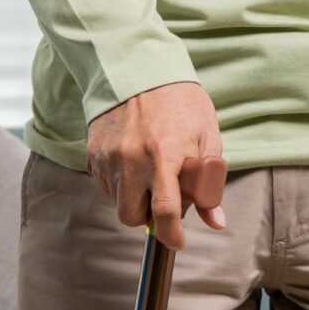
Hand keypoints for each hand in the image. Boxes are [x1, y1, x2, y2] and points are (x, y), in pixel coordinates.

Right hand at [88, 81, 227, 249]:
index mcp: (165, 155)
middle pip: (132, 216)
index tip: (176, 242)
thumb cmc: (180, 102)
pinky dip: (119, 182)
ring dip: (133, 197)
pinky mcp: (92, 151)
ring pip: (116, 201)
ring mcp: (108, 155)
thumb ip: (209, 183)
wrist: (138, 67)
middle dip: (148, 217)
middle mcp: (132, 158)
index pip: (165, 212)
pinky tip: (132, 160)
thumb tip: (215, 221)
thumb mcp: (206, 137)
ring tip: (149, 170)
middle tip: (162, 197)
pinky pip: (104, 183)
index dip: (172, 236)